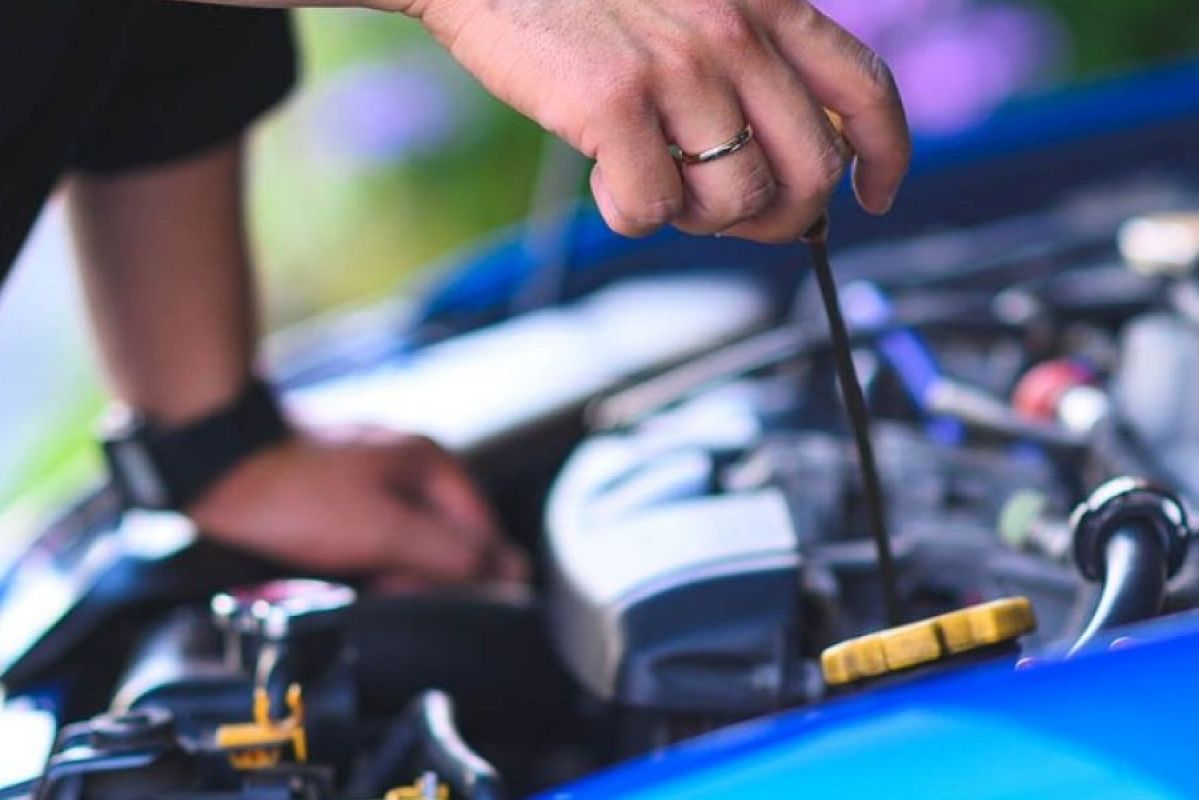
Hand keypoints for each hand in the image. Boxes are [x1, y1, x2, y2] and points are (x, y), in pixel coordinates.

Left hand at [187, 426, 528, 590]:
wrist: (213, 470)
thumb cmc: (295, 494)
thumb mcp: (384, 530)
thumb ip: (452, 552)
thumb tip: (513, 571)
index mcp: (430, 462)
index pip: (485, 533)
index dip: (469, 575)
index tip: (431, 598)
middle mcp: (407, 464)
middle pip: (445, 538)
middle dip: (421, 574)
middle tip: (385, 587)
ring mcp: (371, 475)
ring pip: (405, 541)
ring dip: (388, 569)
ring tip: (355, 578)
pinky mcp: (338, 492)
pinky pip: (370, 537)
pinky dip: (362, 558)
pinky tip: (337, 568)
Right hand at [395, 0, 909, 241]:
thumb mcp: (693, 5)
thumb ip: (745, 66)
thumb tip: (777, 167)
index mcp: (766, 2)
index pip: (864, 90)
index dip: (885, 156)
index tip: (875, 195)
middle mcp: (735, 31)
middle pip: (811, 171)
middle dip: (783, 217)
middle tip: (734, 217)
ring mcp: (679, 67)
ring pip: (736, 201)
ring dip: (697, 217)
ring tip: (654, 180)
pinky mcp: (616, 102)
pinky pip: (652, 209)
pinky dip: (627, 213)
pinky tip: (603, 176)